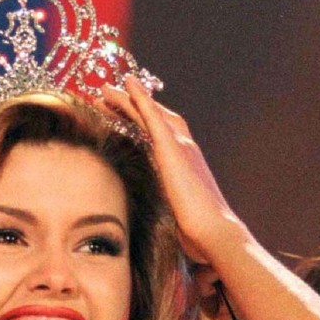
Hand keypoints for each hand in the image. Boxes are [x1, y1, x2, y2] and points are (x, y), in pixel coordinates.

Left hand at [101, 77, 246, 264]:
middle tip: (106, 96)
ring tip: (105, 89)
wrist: (214, 233)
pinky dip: (140, 98)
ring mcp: (180, 146)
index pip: (159, 139)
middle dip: (130, 107)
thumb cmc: (198, 235)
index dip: (140, 126)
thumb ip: (162, 209)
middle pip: (154, 120)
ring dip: (128, 100)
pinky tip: (125, 84)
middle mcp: (185, 150)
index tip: (120, 118)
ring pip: (150, 114)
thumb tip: (146, 220)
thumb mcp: (175, 216)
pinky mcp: (173, 148)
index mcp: (184, 166)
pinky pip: (153, 116)